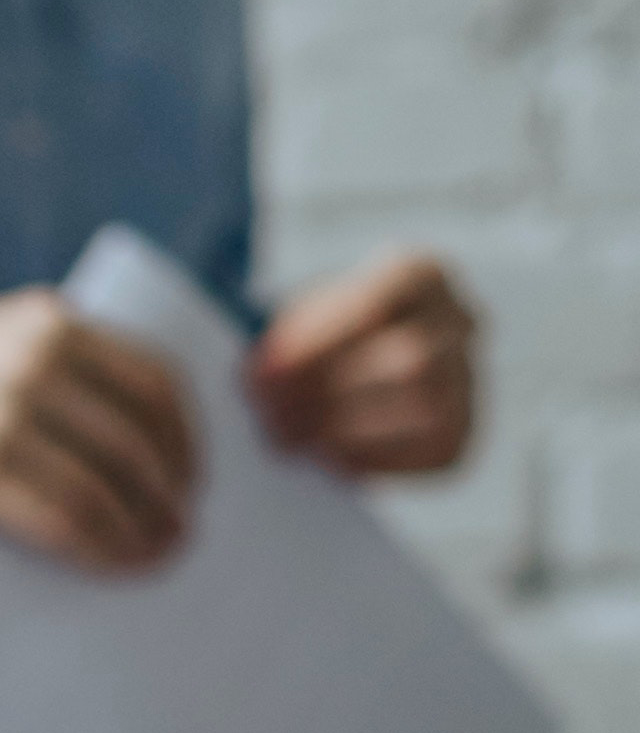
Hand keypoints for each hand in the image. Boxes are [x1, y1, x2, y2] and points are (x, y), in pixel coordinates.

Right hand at [0, 291, 202, 571]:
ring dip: (145, 527)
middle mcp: (33, 358)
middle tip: (182, 524)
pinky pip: (64, 518)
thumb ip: (50, 365)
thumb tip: (130, 440)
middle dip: (172, 489)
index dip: (187, 435)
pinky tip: (114, 563)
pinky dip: (101, 547)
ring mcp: (2, 413)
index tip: (194, 472)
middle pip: (142, 436)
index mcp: (45, 319)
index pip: (154, 378)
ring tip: (157, 551)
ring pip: (110, 484)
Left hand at [246, 248, 476, 480]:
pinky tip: (326, 452)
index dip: (319, 345)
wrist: (355, 363)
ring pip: (425, 411)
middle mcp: (458, 323)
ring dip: (346, 431)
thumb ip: (289, 340)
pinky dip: (370, 458)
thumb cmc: (320, 333)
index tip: (264, 374)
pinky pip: (427, 453)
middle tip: (271, 414)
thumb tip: (264, 382)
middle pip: (411, 362)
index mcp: (421, 274)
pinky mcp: (461, 436)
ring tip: (288, 435)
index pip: (378, 306)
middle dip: (333, 394)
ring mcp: (468, 381)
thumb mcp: (300, 316)